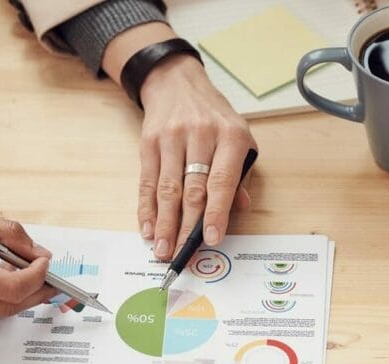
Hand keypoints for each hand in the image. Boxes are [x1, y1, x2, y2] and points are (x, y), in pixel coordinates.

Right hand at [138, 55, 256, 258]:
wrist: (178, 84)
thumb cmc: (215, 118)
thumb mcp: (240, 138)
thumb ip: (241, 175)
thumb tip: (240, 209)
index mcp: (230, 136)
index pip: (222, 181)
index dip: (217, 212)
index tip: (212, 239)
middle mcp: (201, 135)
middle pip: (192, 190)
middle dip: (186, 227)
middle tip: (182, 254)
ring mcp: (172, 138)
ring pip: (167, 189)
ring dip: (164, 223)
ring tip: (162, 248)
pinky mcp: (149, 143)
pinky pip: (147, 181)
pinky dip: (147, 208)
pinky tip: (148, 227)